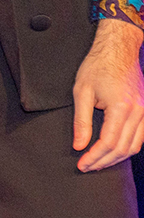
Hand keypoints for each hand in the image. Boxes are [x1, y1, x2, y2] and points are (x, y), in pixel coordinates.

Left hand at [72, 19, 143, 171]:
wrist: (118, 51)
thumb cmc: (97, 67)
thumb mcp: (81, 92)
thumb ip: (81, 121)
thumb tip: (79, 145)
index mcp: (121, 107)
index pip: (108, 142)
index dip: (94, 157)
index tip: (82, 164)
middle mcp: (138, 113)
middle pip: (123, 149)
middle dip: (103, 161)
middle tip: (86, 166)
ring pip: (134, 146)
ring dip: (116, 158)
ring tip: (97, 162)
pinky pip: (140, 137)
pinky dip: (127, 148)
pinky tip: (113, 152)